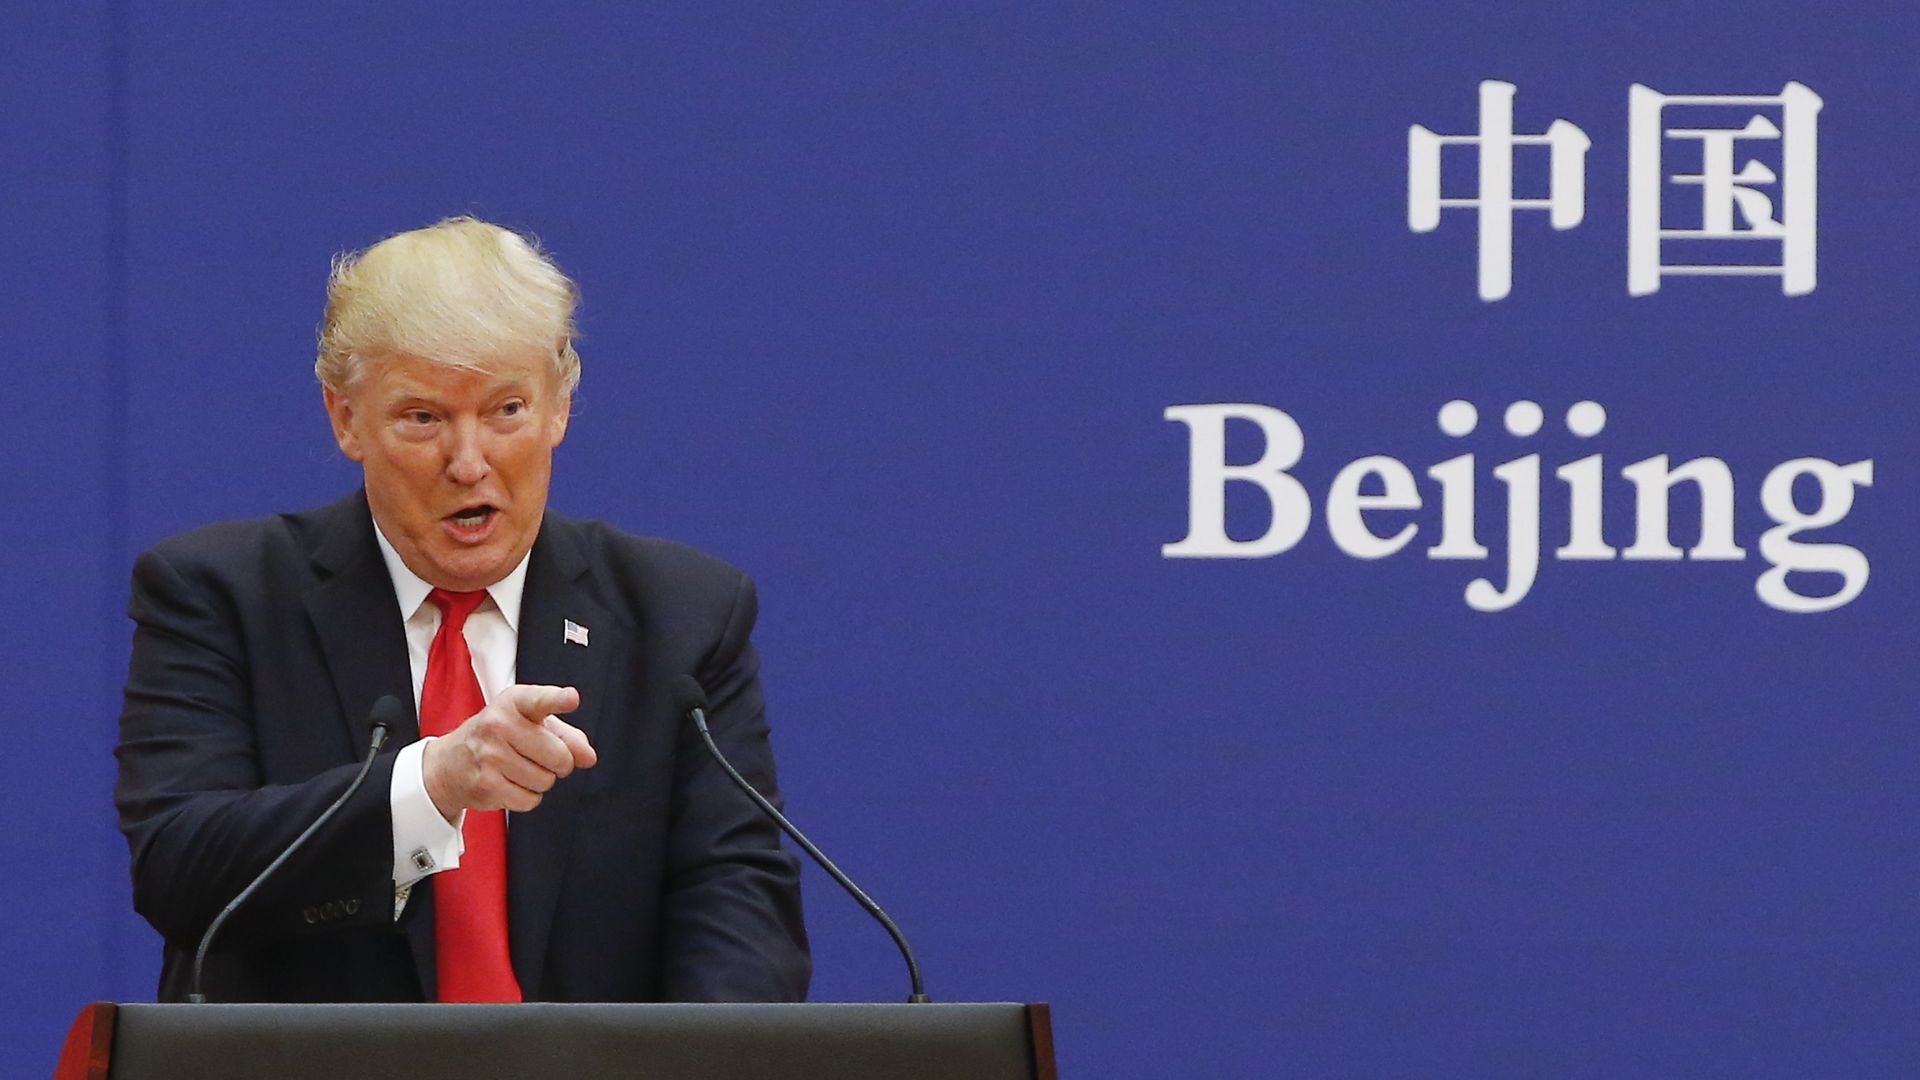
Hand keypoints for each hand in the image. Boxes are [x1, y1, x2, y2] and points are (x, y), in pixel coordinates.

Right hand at [421, 684, 597, 819]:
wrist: (450, 763)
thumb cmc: (500, 737)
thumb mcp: (531, 724)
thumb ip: (567, 736)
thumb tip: (588, 757)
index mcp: (514, 702)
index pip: (539, 700)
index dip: (557, 700)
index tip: (571, 698)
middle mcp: (499, 724)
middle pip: (559, 756)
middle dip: (560, 763)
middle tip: (542, 757)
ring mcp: (490, 754)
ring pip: (546, 780)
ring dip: (542, 780)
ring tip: (520, 768)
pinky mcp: (486, 783)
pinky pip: (530, 799)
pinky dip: (527, 797)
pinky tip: (510, 783)